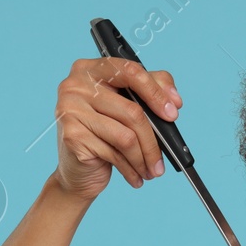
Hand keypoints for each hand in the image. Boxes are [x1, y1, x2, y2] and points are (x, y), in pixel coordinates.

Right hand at [54, 57, 181, 201]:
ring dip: (143, 159)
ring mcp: (70, 110)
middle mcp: (76, 85)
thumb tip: (174, 100)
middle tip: (163, 159)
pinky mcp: (72, 136)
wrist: (75, 169)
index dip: (156, 92)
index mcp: (91, 69)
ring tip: (151, 171)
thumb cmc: (102, 134)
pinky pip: (114, 153)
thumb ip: (151, 89)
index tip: (173, 113)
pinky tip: (135, 176)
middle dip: (153, 141)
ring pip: (125, 136)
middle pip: (132, 111)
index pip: (130, 71)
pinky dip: (130, 169)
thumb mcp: (126, 106)